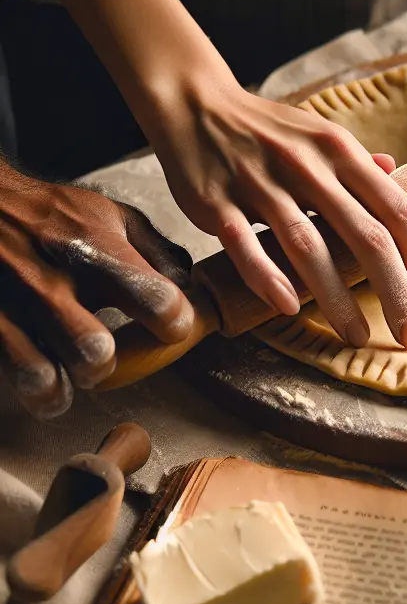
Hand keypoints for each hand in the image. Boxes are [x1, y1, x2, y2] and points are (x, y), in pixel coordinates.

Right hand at [0, 160, 192, 416]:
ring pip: (49, 376)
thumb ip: (157, 251)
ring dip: (71, 378)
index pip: (155, 300)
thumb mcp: (112, 215)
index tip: (172, 325)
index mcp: (95, 249)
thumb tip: (191, 286)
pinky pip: (20, 379)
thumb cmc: (52, 214)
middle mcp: (52, 281)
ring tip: (77, 364)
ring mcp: (15, 307)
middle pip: (94, 352)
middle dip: (110, 361)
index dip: (174, 322)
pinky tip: (50, 376)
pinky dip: (41, 389)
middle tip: (110, 350)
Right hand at [148, 83, 406, 348]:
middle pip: (365, 235)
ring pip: (309, 247)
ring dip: (336, 298)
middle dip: (393, 290)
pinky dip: (267, 277)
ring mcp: (260, 184)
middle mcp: (307, 166)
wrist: (194, 103)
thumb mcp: (321, 135)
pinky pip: (245, 245)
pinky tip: (289, 308)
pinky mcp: (215, 202)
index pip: (397, 208)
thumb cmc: (269, 130)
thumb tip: (398, 173)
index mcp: (340, 151)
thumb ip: (359, 163)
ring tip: (357, 335)